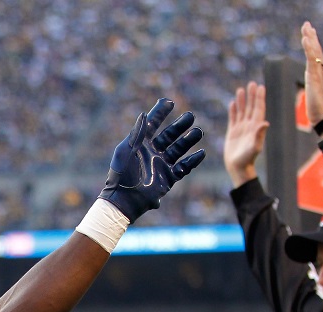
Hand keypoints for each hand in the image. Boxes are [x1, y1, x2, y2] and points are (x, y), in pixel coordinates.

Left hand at [97, 98, 204, 222]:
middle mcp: (152, 152)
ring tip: (198, 131)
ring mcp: (161, 165)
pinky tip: (201, 153)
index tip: (170, 101)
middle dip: (180, 126)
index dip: (160, 113)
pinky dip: (192, 161)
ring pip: (179, 149)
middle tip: (190, 116)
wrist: (125, 200)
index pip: (153, 124)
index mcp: (140, 144)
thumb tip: (144, 114)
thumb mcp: (126, 151)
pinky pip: (184, 168)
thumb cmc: (121, 175)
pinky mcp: (168, 178)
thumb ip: (136, 133)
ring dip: (189, 140)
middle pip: (170, 135)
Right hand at [224, 82, 268, 187]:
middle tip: (251, 84)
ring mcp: (241, 128)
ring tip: (240, 89)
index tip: (260, 87)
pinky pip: (233, 118)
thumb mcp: (255, 147)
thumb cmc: (248, 159)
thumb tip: (265, 123)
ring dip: (242, 100)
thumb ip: (259, 135)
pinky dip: (233, 110)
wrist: (238, 167)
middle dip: (251, 95)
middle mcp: (249, 125)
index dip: (259, 98)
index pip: (258, 109)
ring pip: (242, 111)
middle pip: (251, 107)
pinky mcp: (233, 132)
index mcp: (256, 127)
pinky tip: (232, 103)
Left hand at [301, 21, 322, 135]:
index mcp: (318, 74)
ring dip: (310, 38)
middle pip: (316, 50)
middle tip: (307, 24)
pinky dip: (309, 48)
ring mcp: (318, 73)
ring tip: (306, 27)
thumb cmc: (317, 109)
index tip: (308, 33)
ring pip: (314, 52)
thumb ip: (314, 86)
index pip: (314, 55)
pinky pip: (312, 59)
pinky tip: (306, 38)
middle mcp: (320, 71)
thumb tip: (313, 85)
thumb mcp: (313, 93)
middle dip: (311, 36)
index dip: (312, 44)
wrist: (322, 118)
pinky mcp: (315, 77)